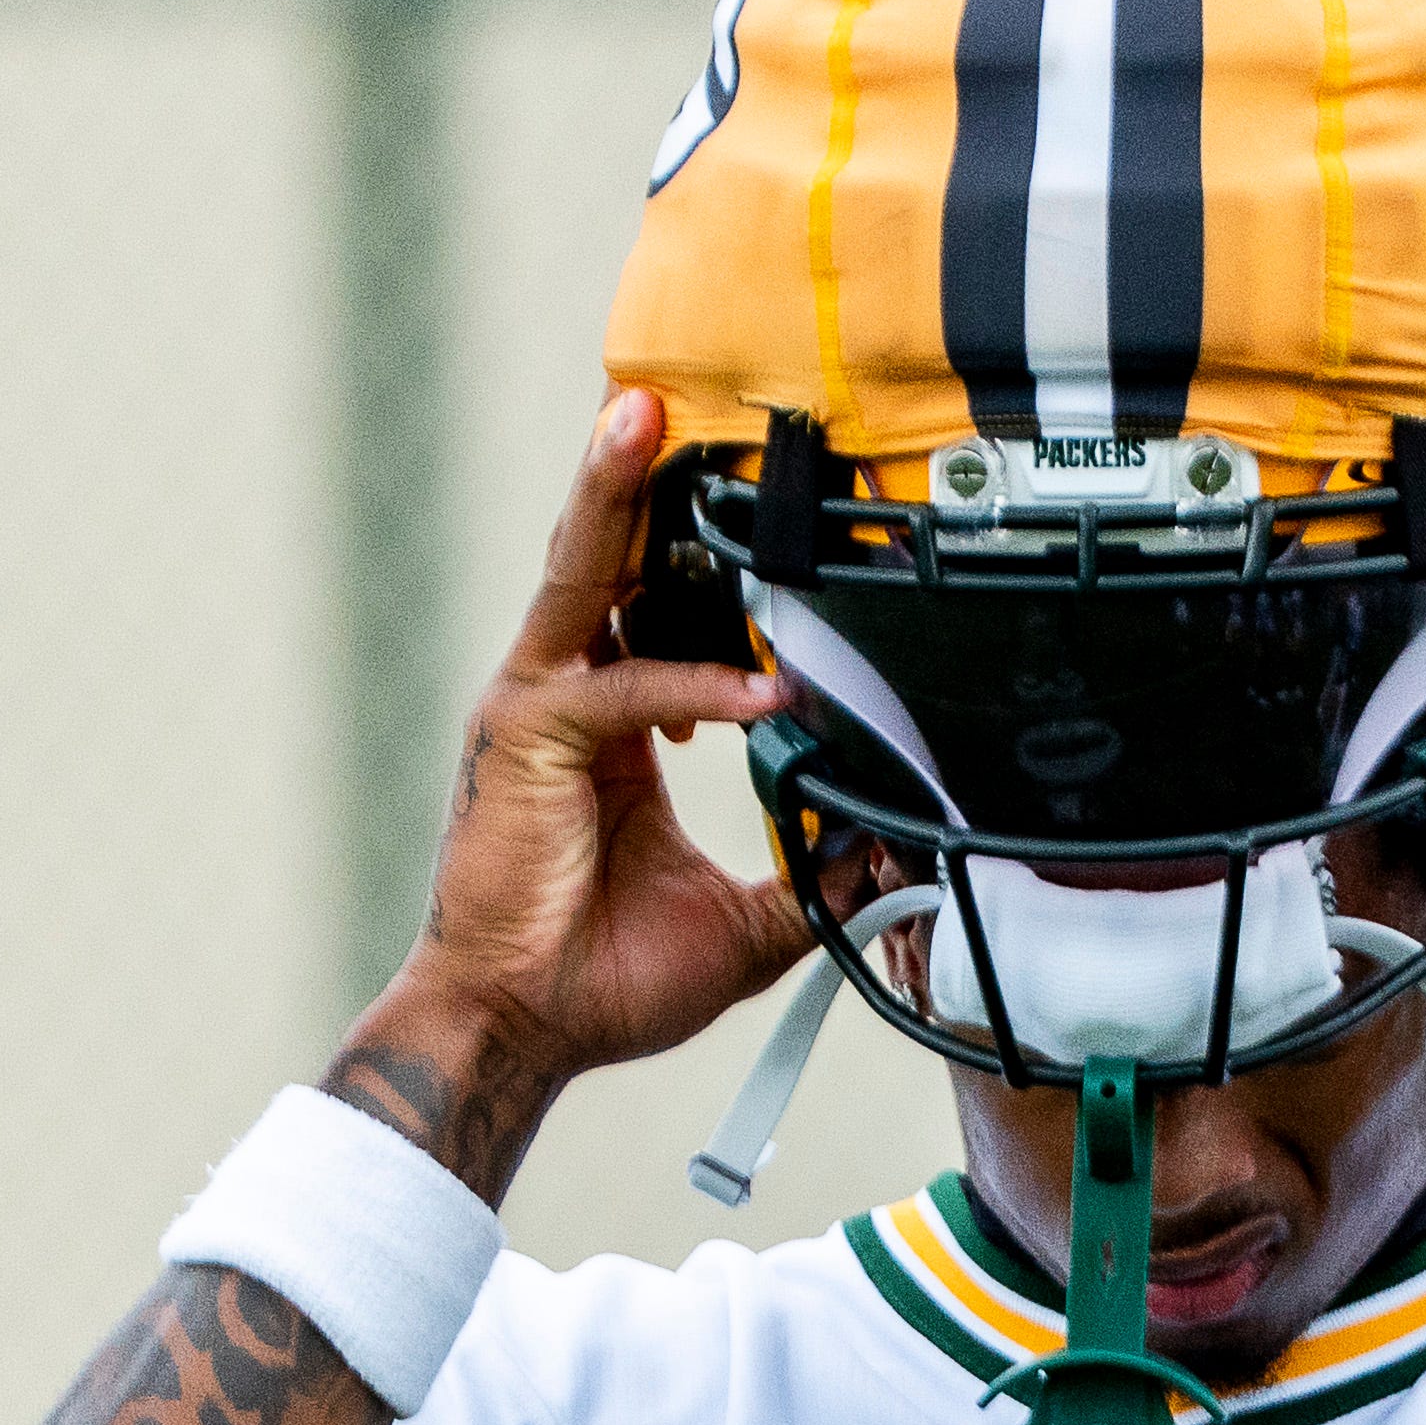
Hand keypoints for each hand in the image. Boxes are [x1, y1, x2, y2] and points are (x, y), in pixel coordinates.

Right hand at [363, 391, 804, 1157]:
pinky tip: (758, 694)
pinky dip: (692, 684)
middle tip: (675, 395)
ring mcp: (536, 707)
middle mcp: (565, 694)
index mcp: (609, 722)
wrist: (525, 1029)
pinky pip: (622, 689)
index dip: (693, 548)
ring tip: (641, 420)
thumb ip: (814, 879)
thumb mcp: (743, 923)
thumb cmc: (605, 976)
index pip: (649, 603)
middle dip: (636, 475)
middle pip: (602, 558)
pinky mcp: (526, 740)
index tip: (754, 500)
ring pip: (580, 577)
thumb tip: (900, 855)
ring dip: (613, 497)